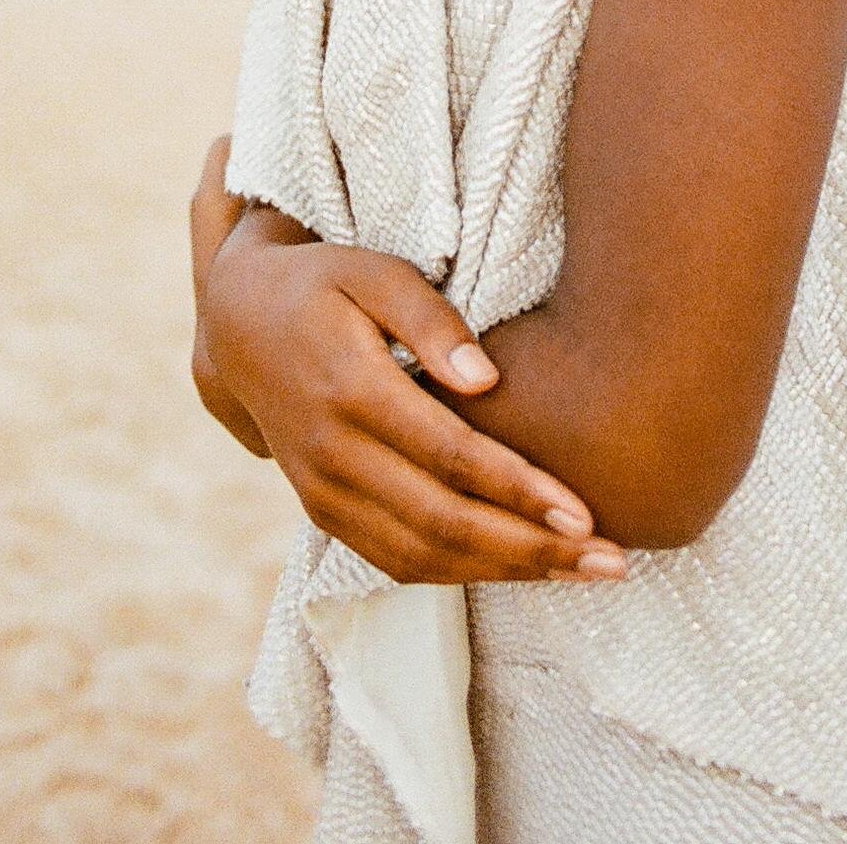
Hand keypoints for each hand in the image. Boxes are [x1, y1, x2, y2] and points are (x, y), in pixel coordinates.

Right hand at [193, 144, 623, 586]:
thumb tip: (488, 379)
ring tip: (583, 573)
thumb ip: (430, 317)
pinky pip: (395, 562)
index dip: (519, 490)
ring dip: (506, 573)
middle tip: (608, 561)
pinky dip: (460, 574)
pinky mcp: (324, 514)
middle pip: (443, 523)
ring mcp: (324, 494)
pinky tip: (519, 567)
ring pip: (421, 558)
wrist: (237, 326)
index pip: (450, 457)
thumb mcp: (373, 272)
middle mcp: (334, 456)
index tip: (583, 512)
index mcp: (351, 392)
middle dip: (531, 550)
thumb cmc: (324, 285)